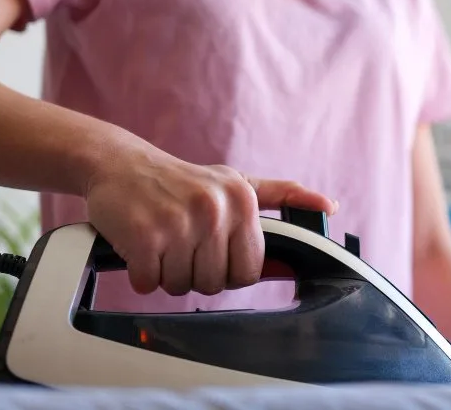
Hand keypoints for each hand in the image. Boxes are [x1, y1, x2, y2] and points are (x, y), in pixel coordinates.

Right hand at [84, 140, 336, 296]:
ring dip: (166, 272)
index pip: (249, 272)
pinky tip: (139, 244)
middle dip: (194, 272)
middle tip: (180, 241)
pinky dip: (140, 273)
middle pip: (214, 284)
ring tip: (161, 238)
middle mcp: (215, 209)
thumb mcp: (236, 182)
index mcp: (242, 200)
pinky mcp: (144, 236)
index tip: (211, 249)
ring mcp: (179, 223)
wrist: (121, 163)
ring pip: (180, 286)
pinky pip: (149, 284)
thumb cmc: (181, 181)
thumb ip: (282, 196)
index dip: (227, 270)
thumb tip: (329, 207)